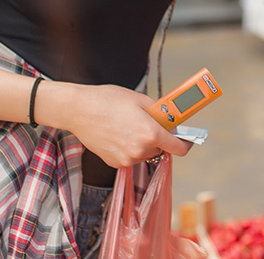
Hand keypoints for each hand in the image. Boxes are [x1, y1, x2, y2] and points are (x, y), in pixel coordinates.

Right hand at [64, 84, 192, 167]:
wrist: (79, 110)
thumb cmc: (110, 100)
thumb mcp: (141, 100)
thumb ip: (161, 114)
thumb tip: (174, 121)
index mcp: (151, 134)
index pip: (179, 148)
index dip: (185, 143)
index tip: (185, 138)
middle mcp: (141, 150)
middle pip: (161, 149)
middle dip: (158, 138)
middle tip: (146, 123)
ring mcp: (127, 159)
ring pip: (145, 154)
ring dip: (143, 144)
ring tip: (128, 127)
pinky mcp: (115, 163)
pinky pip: (131, 157)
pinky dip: (129, 149)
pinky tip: (117, 135)